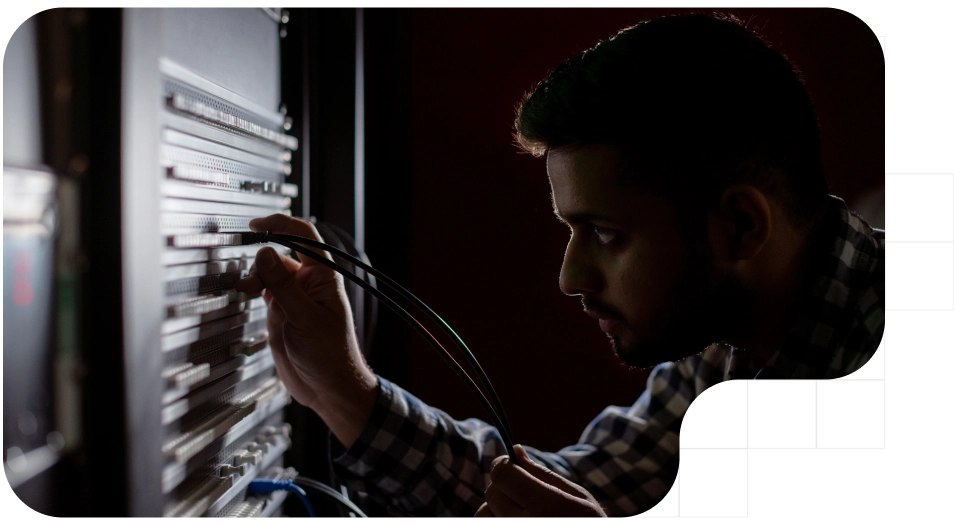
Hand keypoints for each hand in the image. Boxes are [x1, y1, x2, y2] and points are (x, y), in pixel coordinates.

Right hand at [234, 215, 377, 446]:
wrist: (327, 387)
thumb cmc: (330, 355)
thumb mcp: (305, 318)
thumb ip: (283, 286)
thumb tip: (266, 253)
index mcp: (323, 277)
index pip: (303, 237)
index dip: (281, 224)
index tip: (257, 225)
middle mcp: (308, 283)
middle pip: (279, 255)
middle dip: (261, 260)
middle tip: (249, 279)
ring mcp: (293, 298)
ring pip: (268, 273)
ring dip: (254, 277)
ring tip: (245, 290)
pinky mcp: (281, 313)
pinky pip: (263, 291)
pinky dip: (251, 289)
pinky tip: (244, 294)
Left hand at [475, 445, 606, 516]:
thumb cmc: (589, 523)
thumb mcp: (577, 497)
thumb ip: (543, 474)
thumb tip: (515, 450)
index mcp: (547, 506)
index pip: (502, 474)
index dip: (504, 466)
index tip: (511, 466)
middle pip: (492, 493)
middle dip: (503, 486)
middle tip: (522, 492)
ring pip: (482, 515)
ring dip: (495, 509)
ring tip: (519, 512)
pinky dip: (496, 520)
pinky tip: (516, 520)